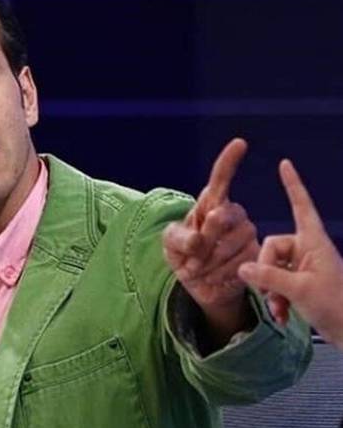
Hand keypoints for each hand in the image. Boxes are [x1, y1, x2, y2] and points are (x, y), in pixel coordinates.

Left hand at [163, 139, 258, 342]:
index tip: (239, 144)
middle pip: (223, 216)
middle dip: (205, 238)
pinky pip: (241, 262)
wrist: (199, 283)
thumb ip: (180, 239)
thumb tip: (198, 240)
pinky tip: (212, 276)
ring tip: (199, 268)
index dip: (229, 161)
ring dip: (210, 261)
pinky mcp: (256, 254)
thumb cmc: (183, 255)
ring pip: (233, 243)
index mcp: (209, 204)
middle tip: (190, 257)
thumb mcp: (171, 244)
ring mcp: (246, 233)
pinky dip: (221, 273)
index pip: (220, 179)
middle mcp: (232, 214)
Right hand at [238, 159, 342, 348]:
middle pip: (272, 247)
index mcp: (314, 242)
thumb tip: (242, 268)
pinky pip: (278, 283)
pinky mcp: (302, 285)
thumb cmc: (335, 305)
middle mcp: (308, 251)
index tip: (285, 164)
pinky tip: (282, 315)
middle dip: (266, 271)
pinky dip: (277, 299)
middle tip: (270, 294)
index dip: (292, 186)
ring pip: (271, 268)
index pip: (301, 206)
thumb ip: (267, 276)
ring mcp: (305, 268)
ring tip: (279, 310)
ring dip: (270, 290)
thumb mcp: (299, 289)